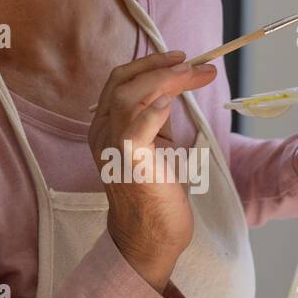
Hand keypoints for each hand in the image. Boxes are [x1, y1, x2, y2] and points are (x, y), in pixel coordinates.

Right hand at [88, 49, 217, 290]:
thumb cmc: (156, 192)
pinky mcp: (130, 164)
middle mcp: (102, 133)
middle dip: (160, 66)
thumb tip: (175, 85)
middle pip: (123, 82)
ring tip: (192, 75)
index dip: (151, 64)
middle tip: (195, 65)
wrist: (151, 237)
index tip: (183, 59)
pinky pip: (135, 129)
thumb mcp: (157, 143)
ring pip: (128, 97)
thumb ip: (158, 115)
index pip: (120, 81)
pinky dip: (153, 111)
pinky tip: (171, 103)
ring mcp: (112, 148)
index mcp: (106, 126)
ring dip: (163, 80)